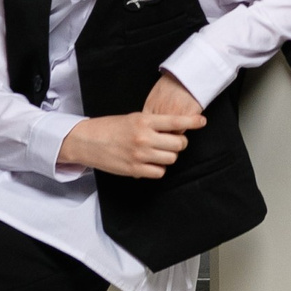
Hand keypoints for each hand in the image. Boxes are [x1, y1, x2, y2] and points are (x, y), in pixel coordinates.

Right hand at [63, 75, 204, 179]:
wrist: (87, 141)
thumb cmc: (110, 127)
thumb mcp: (132, 118)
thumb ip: (153, 124)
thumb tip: (175, 128)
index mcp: (144, 120)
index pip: (175, 121)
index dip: (192, 121)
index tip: (202, 121)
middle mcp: (144, 137)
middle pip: (178, 143)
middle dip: (179, 143)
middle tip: (174, 141)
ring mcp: (140, 155)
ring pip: (171, 159)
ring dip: (169, 156)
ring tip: (158, 151)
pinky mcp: (135, 170)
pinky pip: (159, 172)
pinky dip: (158, 168)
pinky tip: (150, 162)